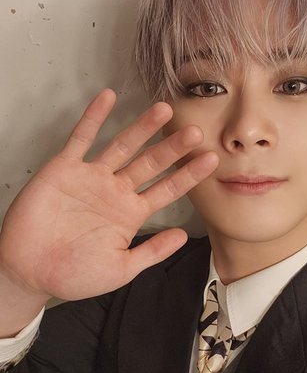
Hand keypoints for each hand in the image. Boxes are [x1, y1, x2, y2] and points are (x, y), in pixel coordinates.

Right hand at [0, 89, 217, 301]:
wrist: (30, 272)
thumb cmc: (73, 275)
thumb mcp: (122, 269)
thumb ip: (152, 251)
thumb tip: (183, 236)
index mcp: (130, 214)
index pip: (167, 190)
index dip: (188, 175)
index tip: (211, 160)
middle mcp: (115, 192)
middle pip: (150, 164)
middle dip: (173, 148)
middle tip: (195, 131)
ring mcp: (91, 178)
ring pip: (122, 146)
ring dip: (142, 127)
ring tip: (164, 109)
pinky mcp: (64, 169)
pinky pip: (81, 138)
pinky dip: (93, 118)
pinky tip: (107, 97)